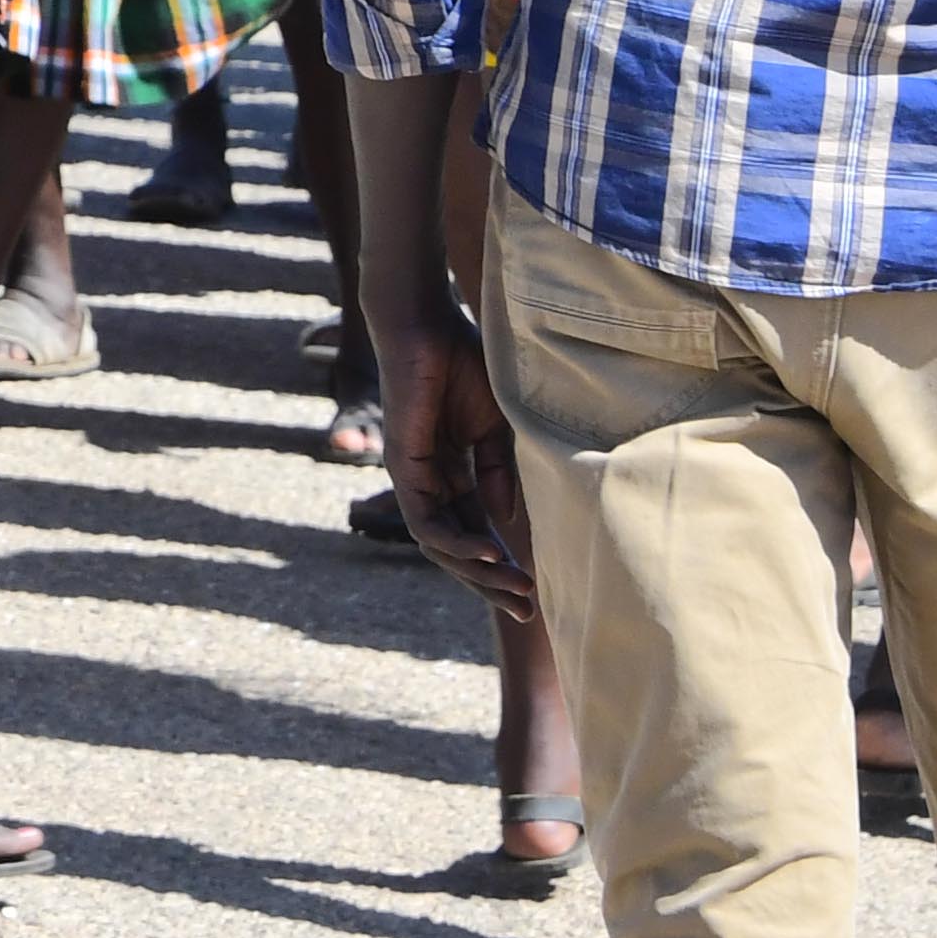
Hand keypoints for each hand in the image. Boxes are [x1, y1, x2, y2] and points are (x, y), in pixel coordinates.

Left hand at [376, 307, 536, 623]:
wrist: (425, 323)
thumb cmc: (460, 361)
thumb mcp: (494, 426)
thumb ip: (497, 470)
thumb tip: (503, 518)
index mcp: (451, 473)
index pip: (474, 532)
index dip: (502, 565)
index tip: (533, 594)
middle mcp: (428, 481)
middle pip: (456, 551)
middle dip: (490, 585)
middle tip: (526, 614)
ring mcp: (412, 477)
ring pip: (439, 546)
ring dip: (479, 573)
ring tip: (517, 591)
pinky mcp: (403, 467)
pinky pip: (426, 521)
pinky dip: (458, 544)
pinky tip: (492, 555)